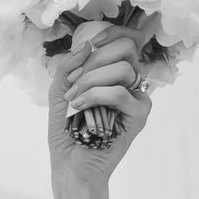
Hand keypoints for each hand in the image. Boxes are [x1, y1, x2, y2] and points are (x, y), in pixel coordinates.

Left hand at [47, 21, 150, 190]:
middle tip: (75, 81)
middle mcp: (130, 83)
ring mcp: (137, 98)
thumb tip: (88, 45)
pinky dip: (95, 95)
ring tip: (74, 99)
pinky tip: (79, 106)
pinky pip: (120, 93)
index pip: (126, 40)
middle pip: (127, 48)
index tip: (92, 43)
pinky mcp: (139, 115)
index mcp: (114, 73)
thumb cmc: (66, 130)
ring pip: (122, 69)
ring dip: (91, 80)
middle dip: (95, 59)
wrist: (70, 164)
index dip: (112, 34)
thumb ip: (70, 66)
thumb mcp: (59, 91)